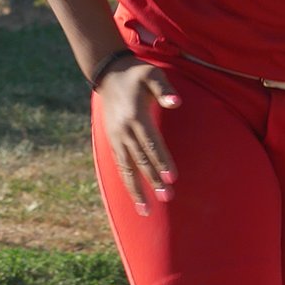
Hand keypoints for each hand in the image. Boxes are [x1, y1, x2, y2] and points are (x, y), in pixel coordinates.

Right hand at [97, 59, 180, 214]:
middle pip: (140, 160)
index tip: (171, 179)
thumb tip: (176, 103)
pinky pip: (120, 166)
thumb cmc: (136, 73)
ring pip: (126, 168)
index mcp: (136, 116)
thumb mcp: (152, 73)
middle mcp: (124, 131)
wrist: (108, 74)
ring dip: (136, 190)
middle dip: (153, 181)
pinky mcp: (112, 141)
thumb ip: (164, 89)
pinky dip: (127, 182)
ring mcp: (116, 137)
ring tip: (146, 210)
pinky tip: (135, 196)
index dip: (161, 162)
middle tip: (167, 198)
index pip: (151, 144)